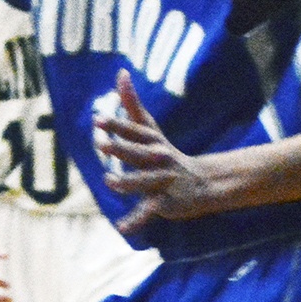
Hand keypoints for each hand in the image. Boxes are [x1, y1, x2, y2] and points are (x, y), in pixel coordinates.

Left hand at [93, 71, 215, 234]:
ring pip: (143, 182)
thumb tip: (120, 73)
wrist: (203, 183)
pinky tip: (121, 228)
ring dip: (127, 182)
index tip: (97, 119)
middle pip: (137, 153)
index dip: (117, 125)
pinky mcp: (165, 203)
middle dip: (120, 148)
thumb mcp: (150, 129)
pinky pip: (147, 212)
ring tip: (109, 181)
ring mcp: (162, 181)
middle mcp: (157, 159)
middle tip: (100, 144)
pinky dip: (135, 221)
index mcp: (151, 142)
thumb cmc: (165, 153)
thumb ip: (132, 104)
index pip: (133, 131)